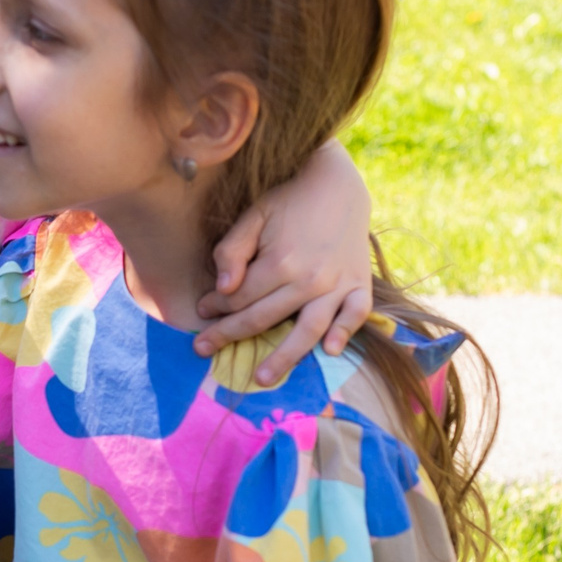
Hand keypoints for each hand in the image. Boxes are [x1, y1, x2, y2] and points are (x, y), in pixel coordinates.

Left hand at [196, 139, 374, 378]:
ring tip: (262, 378)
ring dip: (284, 357)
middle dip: (229, 335)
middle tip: (203, 349)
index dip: (216, 307)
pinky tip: (329, 351)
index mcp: (280, 262)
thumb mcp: (253, 215)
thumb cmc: (288, 200)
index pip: (239, 298)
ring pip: (308, 330)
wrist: (337, 183)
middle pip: (264, 319)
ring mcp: (337, 284)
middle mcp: (310, 279)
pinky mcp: (359, 283)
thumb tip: (224, 288)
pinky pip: (356, 315)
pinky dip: (345, 334)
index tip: (202, 310)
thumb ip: (233, 251)